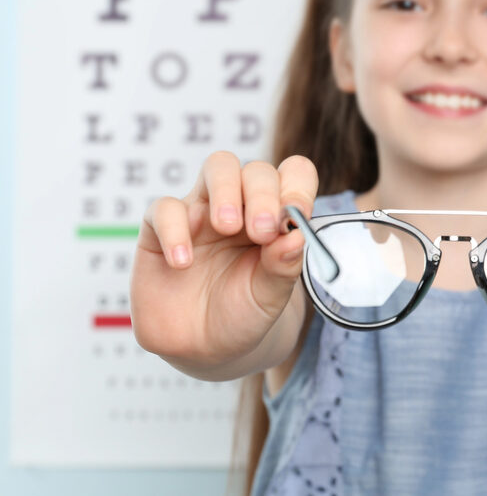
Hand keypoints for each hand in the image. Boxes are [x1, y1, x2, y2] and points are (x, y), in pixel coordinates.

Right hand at [130, 152, 318, 371]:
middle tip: (262, 231)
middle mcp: (242, 205)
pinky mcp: (161, 228)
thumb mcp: (270, 297)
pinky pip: (165, 208)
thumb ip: (284, 266)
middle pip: (256, 170)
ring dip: (226, 190)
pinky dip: (175, 230)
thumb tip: (297, 235)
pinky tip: (183, 263)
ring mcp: (202, 212)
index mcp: (274, 216)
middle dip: (262, 194)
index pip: (294, 174)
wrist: (203, 348)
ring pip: (218, 166)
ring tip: (226, 227)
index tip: (296, 216)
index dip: (298, 186)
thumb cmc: (243, 312)